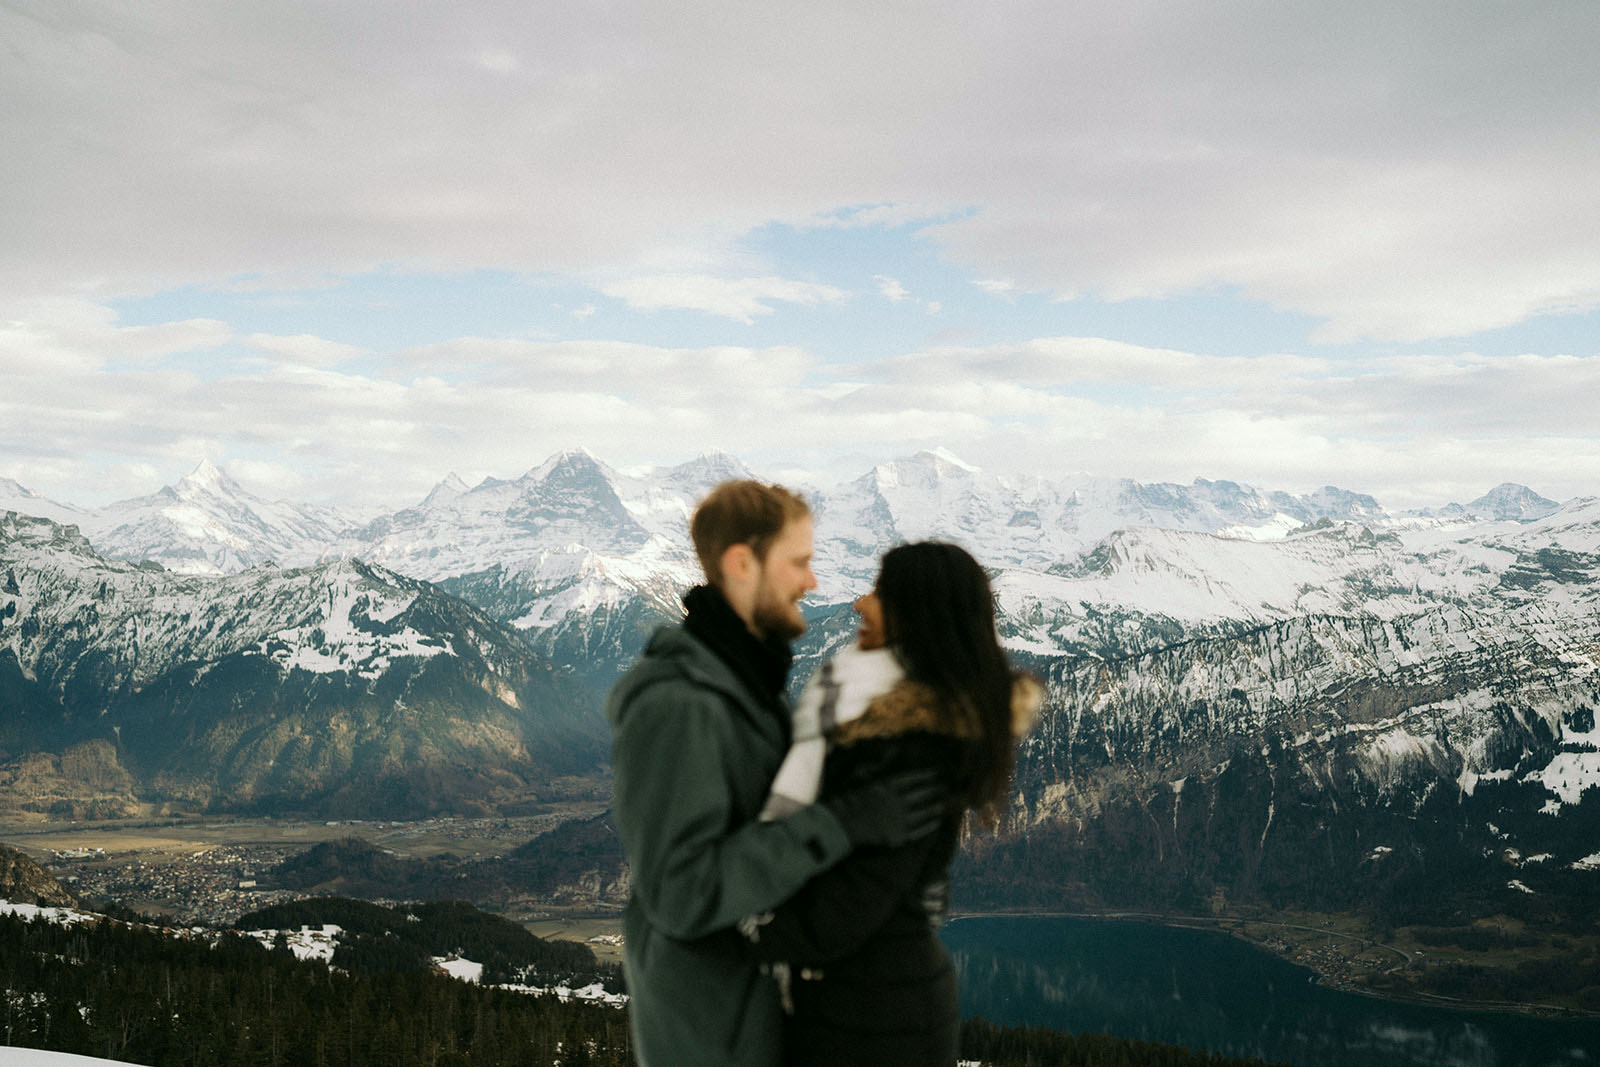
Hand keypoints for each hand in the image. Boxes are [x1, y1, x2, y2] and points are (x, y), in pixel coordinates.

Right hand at [824, 768, 947, 847]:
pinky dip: (931, 824)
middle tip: (945, 787)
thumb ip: (881, 764)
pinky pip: (921, 830)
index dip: (927, 775)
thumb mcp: (862, 776)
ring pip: (925, 811)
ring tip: (943, 803)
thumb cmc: (848, 799)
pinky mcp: (900, 837)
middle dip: (936, 789)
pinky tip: (936, 820)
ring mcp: (901, 820)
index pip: (915, 778)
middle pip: (924, 793)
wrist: (840, 826)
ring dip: (936, 806)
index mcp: (890, 784)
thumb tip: (896, 749)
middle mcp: (900, 801)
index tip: (936, 773)